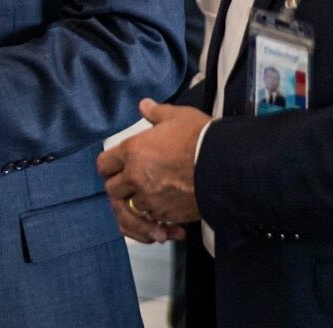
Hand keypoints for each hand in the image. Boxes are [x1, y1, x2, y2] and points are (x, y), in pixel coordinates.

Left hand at [96, 99, 206, 242]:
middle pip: (113, 191)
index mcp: (133, 151)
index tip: (117, 168)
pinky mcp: (169, 215)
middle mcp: (136, 177)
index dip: (109, 167)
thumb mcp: (178, 117)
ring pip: (131, 211)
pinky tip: (169, 225)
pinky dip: (157, 227)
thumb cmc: (201, 138)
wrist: (227, 165)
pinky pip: (152, 225)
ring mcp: (151, 199)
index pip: (104, 165)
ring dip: (139, 210)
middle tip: (134, 187)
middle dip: (121, 190)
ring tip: (152, 207)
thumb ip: (157, 113)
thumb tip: (145, 105)